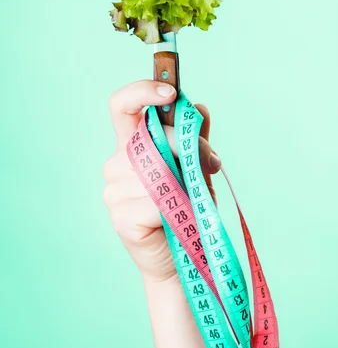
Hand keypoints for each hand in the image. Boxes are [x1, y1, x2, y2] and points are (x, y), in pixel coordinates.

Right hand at [102, 80, 221, 282]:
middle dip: (184, 144)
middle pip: (148, 135)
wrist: (186, 255)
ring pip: (156, 170)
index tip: (170, 92)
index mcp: (132, 145)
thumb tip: (200, 107)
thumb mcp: (197, 168)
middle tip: (212, 161)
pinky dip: (176, 208)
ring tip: (195, 199)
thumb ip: (195, 140)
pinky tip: (176, 220)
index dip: (141, 91)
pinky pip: (155, 201)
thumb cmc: (189, 208)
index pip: (121, 106)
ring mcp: (114, 191)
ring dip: (185, 181)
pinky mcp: (120, 216)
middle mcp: (116, 164)